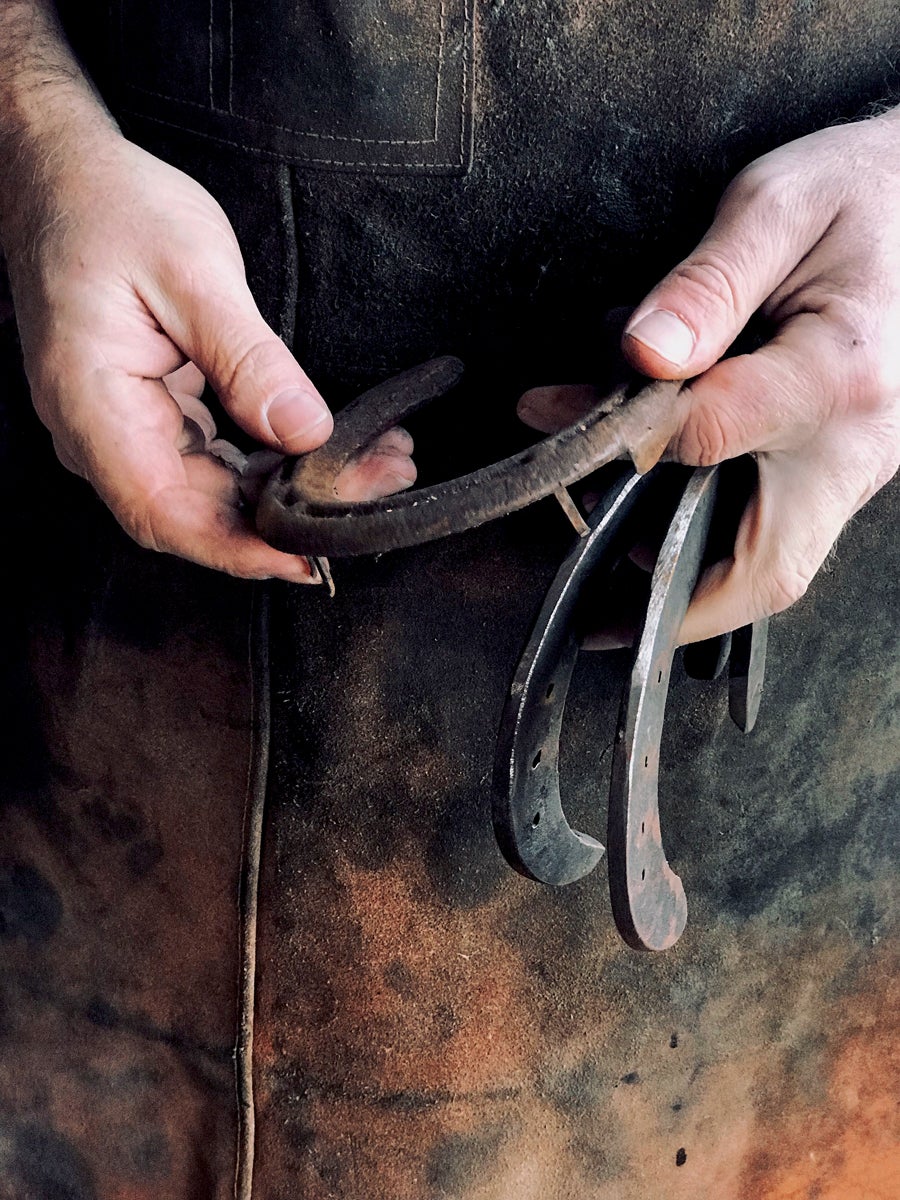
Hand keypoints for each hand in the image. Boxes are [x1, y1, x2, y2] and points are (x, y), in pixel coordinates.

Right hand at [4, 128, 414, 579]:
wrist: (64, 179)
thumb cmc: (109, 208)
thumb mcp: (190, 270)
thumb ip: (247, 357)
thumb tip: (302, 428)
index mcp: (93, 406)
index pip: (166, 514)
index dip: (241, 548)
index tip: (310, 558)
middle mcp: (102, 435)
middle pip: (199, 514)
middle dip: (290, 518)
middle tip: (374, 491)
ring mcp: (125, 431)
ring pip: (213, 494)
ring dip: (290, 493)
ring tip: (370, 468)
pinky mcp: (151, 418)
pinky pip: (212, 463)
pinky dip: (271, 463)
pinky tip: (323, 450)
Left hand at [519, 108, 899, 641]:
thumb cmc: (862, 197)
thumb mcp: (779, 206)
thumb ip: (707, 281)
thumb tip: (645, 352)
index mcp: (838, 373)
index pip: (710, 435)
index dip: (621, 434)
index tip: (553, 412)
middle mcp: (855, 444)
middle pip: (767, 572)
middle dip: (674, 605)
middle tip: (594, 616)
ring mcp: (856, 468)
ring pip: (772, 568)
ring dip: (686, 579)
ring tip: (608, 550)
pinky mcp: (843, 472)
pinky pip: (779, 536)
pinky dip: (712, 543)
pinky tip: (655, 512)